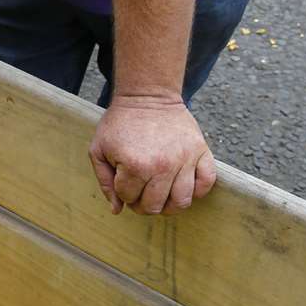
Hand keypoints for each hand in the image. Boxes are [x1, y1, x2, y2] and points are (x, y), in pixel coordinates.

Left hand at [87, 95, 216, 215]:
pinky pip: (206, 184)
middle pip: (154, 206)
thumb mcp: (100, 148)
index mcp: (135, 165)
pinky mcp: (201, 152)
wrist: (147, 96)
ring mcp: (185, 159)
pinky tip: (182, 183)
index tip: (123, 177)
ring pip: (181, 202)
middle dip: (143, 202)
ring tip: (161, 192)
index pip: (128, 198)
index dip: (123, 191)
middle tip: (141, 189)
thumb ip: (105, 181)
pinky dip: (197, 190)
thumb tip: (117, 210)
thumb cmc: (121, 123)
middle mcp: (162, 166)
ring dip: (169, 203)